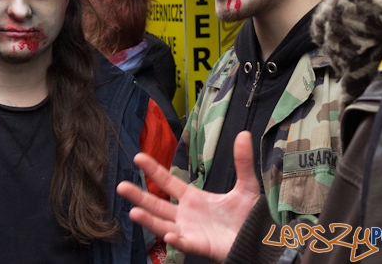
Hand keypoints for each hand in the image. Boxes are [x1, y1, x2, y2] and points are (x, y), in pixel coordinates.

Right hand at [116, 131, 259, 261]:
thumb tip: (243, 134)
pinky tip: (169, 234)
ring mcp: (189, 231)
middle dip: (138, 195)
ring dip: (148, 220)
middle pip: (156, 204)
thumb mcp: (246, 186)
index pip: (167, 182)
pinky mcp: (199, 246)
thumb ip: (242, 161)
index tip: (138, 157)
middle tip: (121, 186)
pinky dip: (176, 240)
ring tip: (133, 212)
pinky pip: (184, 244)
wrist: (260, 241)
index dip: (153, 170)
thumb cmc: (248, 217)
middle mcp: (185, 215)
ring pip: (162, 225)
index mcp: (192, 198)